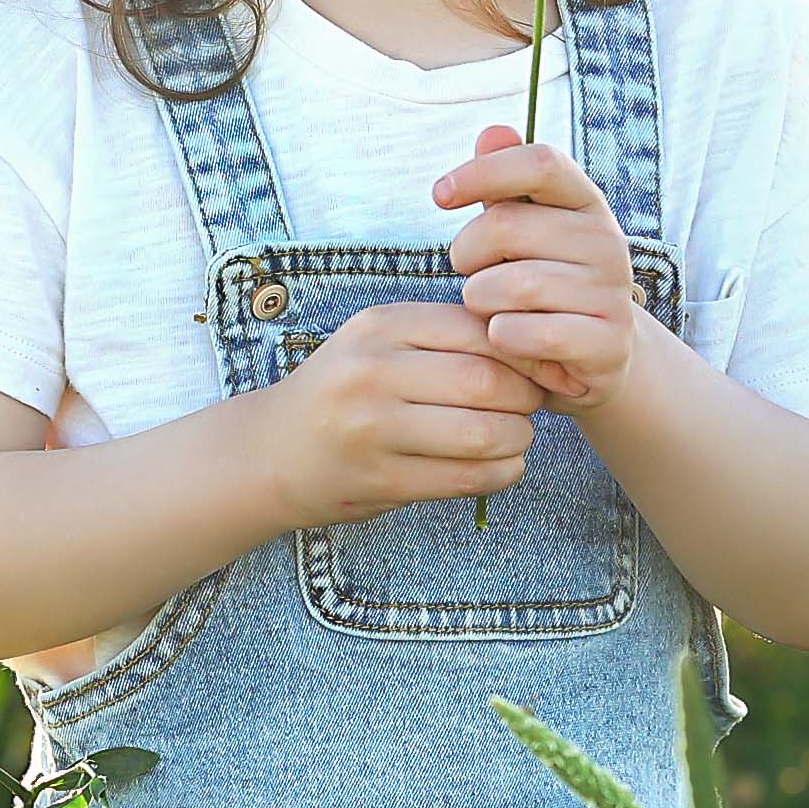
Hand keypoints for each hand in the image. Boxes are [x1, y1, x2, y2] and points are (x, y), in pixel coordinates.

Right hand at [258, 298, 541, 526]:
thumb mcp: (381, 342)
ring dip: (519, 438)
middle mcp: (372, 372)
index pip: (480, 330)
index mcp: (380, 326)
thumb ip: (447, 336)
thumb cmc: (346, 391)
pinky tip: (502, 466)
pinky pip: (465, 479)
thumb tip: (537, 347)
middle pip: (486, 381)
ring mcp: (372, 430)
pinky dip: (501, 473)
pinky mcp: (379, 481)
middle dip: (527, 397)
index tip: (535, 367)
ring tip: (516, 436)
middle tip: (533, 405)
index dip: (523, 352)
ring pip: (482, 434)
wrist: (271, 452)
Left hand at [436, 125, 641, 415]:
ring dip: (481, 300)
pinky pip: (534, 334)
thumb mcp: (522, 229)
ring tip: (486, 308)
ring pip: (514, 285)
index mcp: (585, 202)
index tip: (439, 195)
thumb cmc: (544, 279)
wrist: (595, 353)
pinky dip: (504, 338)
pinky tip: (504, 338)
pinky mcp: (608, 342)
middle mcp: (606, 240)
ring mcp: (612, 292)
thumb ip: (504, 181)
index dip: (483, 171)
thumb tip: (492, 133)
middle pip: (508, 226)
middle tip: (467, 272)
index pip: (540, 162)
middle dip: (466, 251)